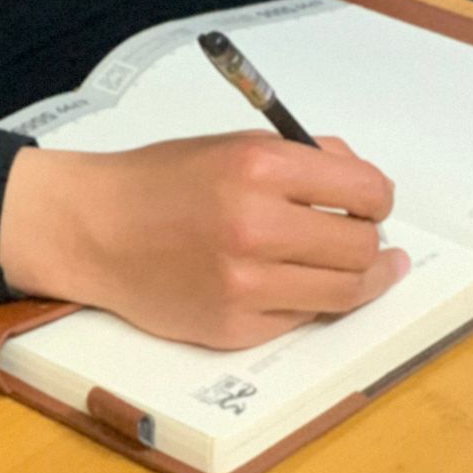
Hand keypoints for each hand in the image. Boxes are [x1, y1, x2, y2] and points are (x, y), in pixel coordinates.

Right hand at [0, 132, 407, 350]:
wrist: (94, 227)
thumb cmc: (163, 179)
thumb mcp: (232, 145)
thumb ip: (302, 158)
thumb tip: (364, 183)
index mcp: (259, 167)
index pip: (364, 189)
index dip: (378, 197)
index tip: (374, 202)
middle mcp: (256, 225)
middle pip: (361, 246)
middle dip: (371, 240)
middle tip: (361, 235)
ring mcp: (246, 284)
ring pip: (344, 292)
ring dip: (359, 279)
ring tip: (357, 268)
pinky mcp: (234, 327)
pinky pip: (302, 319)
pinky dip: (307, 302)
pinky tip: (295, 285)